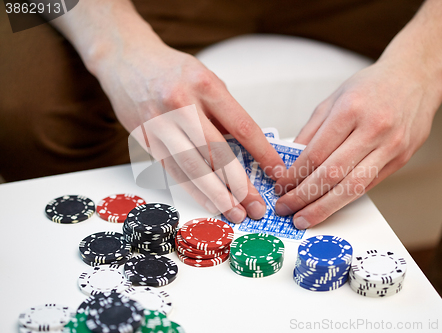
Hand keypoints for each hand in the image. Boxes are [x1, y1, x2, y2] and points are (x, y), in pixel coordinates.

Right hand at [94, 36, 285, 222]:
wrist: (126, 59)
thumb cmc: (172, 71)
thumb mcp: (206, 80)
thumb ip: (223, 113)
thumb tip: (245, 151)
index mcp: (205, 85)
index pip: (241, 126)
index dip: (262, 154)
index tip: (277, 172)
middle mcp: (181, 104)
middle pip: (216, 153)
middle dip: (239, 184)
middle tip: (255, 206)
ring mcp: (160, 123)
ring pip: (192, 167)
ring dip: (216, 195)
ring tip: (234, 212)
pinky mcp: (146, 138)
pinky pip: (173, 170)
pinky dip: (193, 190)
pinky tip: (209, 203)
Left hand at [274, 58, 441, 228]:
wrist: (416, 78)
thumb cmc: (371, 87)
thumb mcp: (334, 99)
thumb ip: (311, 131)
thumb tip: (290, 161)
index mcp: (350, 110)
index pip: (315, 154)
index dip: (294, 175)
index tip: (280, 187)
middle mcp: (373, 129)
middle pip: (332, 174)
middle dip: (304, 197)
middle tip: (286, 209)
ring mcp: (391, 146)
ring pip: (352, 187)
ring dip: (324, 207)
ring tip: (304, 218)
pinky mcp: (401, 159)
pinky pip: (368, 185)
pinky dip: (345, 198)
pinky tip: (329, 205)